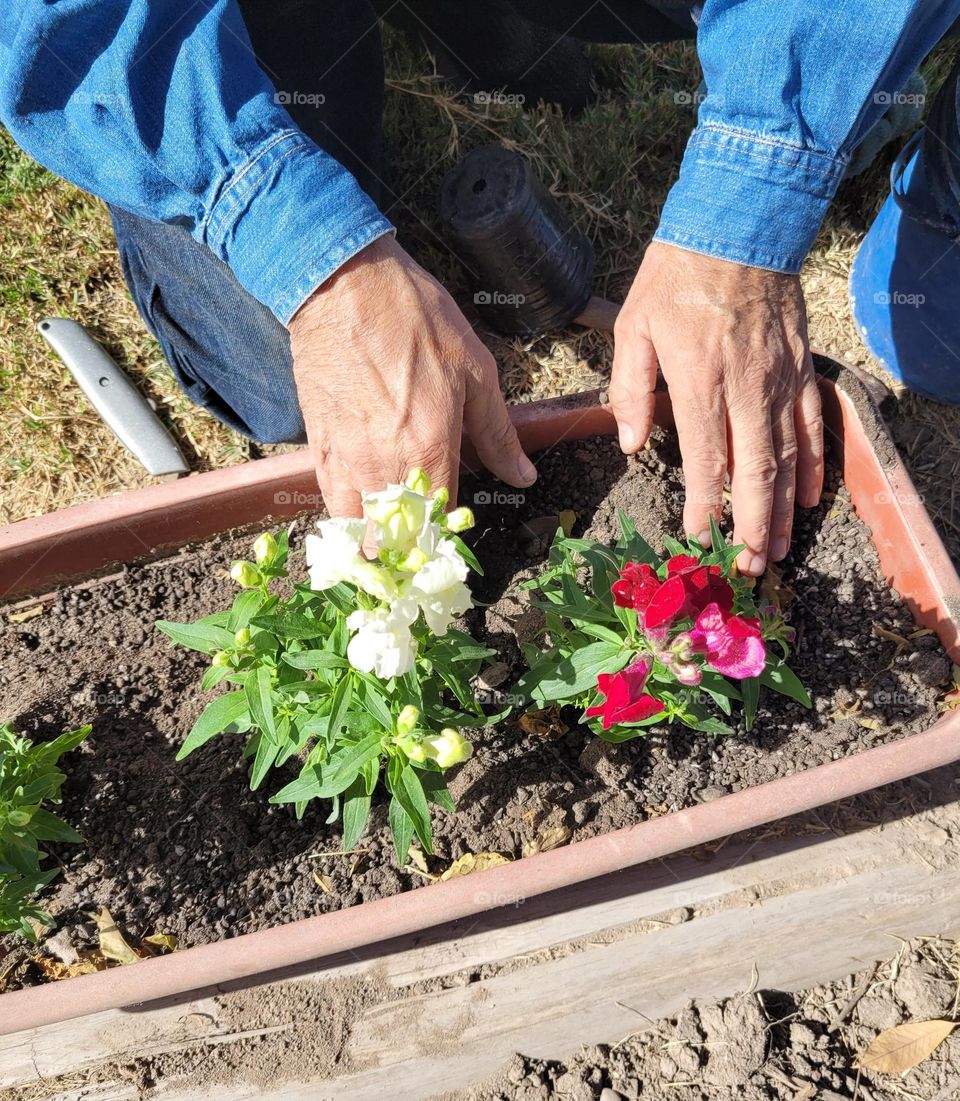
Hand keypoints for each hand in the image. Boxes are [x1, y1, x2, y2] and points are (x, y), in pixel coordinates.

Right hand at [288, 236, 536, 514]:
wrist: (342, 286)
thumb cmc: (413, 318)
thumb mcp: (475, 369)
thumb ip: (498, 434)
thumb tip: (522, 477)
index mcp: (429, 448)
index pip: (443, 519)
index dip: (450, 531)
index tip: (454, 528)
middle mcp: (384, 465)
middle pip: (399, 536)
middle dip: (415, 543)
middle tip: (425, 533)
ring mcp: (346, 461)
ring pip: (361, 530)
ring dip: (379, 538)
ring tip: (395, 529)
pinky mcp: (318, 450)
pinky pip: (334, 506)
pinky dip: (351, 518)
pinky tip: (365, 508)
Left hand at [607, 242, 823, 575]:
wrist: (739, 222)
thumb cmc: (676, 275)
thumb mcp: (633, 326)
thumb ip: (631, 388)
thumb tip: (631, 443)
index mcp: (699, 381)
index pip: (706, 461)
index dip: (705, 508)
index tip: (701, 541)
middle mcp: (745, 388)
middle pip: (754, 470)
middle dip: (750, 525)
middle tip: (748, 566)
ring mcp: (779, 380)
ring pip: (788, 457)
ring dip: (781, 509)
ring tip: (776, 549)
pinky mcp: (801, 368)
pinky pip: (812, 425)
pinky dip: (812, 465)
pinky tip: (807, 499)